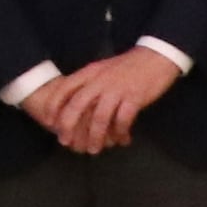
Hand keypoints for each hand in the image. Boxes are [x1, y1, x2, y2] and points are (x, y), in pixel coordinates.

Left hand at [26, 47, 181, 154]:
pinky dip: (120, 133)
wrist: (156, 56)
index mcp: (90, 72)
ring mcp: (117, 89)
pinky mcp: (134, 97)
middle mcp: (100, 80)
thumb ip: (88, 84)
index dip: (53, 106)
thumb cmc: (128, 67)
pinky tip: (121, 140)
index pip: (64, 88)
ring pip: (100, 117)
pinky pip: (123, 120)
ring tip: (94, 149)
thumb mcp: (102, 70)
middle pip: (77, 105)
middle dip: (69, 126)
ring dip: (95, 136)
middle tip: (67, 142)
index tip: (49, 123)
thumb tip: (74, 106)